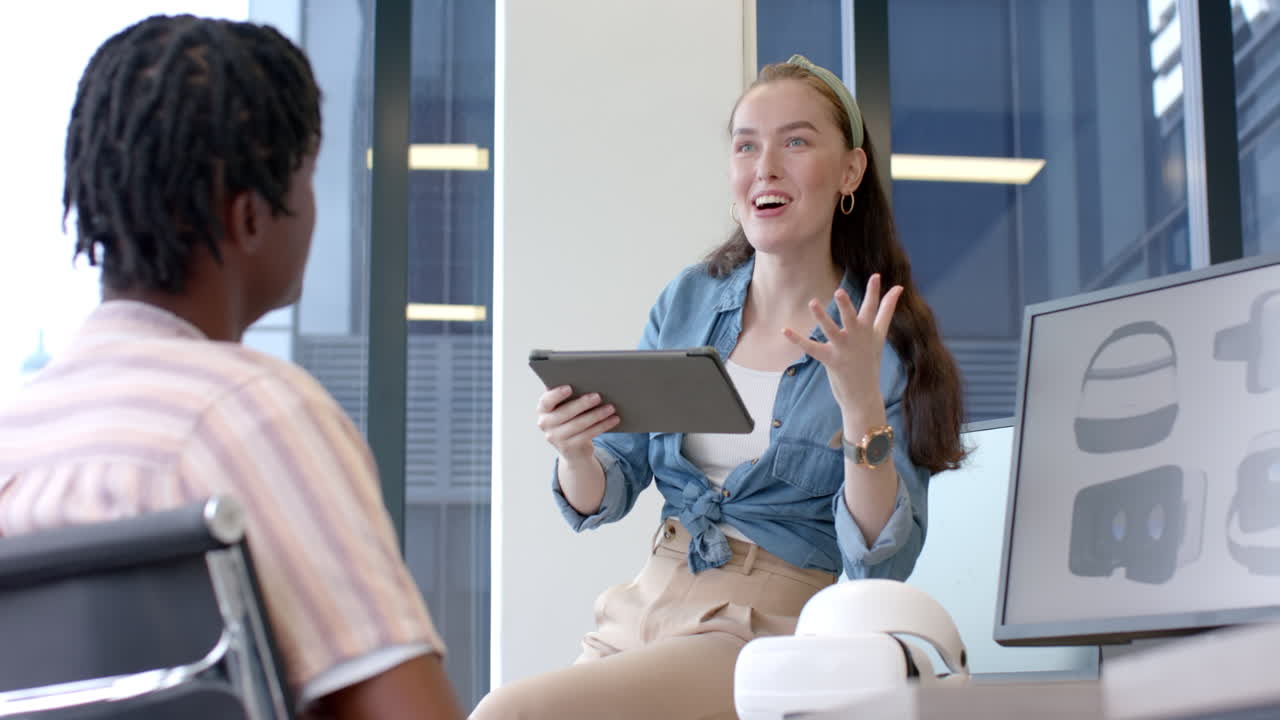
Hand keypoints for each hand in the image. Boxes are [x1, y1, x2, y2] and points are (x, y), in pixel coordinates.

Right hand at [535, 385, 619, 463]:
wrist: (572, 447)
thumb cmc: (570, 417)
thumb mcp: (565, 406)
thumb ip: (569, 395)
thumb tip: (588, 379)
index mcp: (543, 409)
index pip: (546, 401)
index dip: (556, 394)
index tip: (569, 387)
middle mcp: (545, 424)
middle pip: (565, 413)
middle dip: (583, 404)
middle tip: (598, 396)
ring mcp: (555, 438)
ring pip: (579, 425)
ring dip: (597, 415)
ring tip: (611, 408)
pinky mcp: (569, 447)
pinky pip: (588, 435)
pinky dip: (602, 426)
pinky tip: (613, 420)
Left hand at [782, 274, 902, 420]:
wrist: (864, 393)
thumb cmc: (870, 359)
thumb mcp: (880, 334)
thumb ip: (887, 310)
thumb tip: (899, 287)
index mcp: (869, 330)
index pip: (873, 308)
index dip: (874, 292)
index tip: (875, 276)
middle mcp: (857, 339)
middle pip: (851, 319)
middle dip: (846, 306)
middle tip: (839, 292)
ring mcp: (843, 350)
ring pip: (831, 331)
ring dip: (822, 318)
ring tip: (813, 302)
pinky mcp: (830, 361)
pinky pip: (812, 348)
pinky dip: (798, 340)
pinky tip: (786, 330)